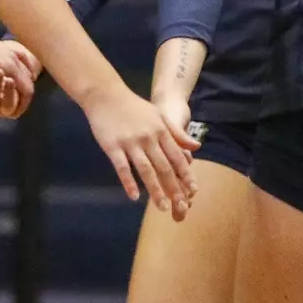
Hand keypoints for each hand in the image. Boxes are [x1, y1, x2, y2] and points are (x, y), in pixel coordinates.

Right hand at [84, 85, 200, 220]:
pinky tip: (134, 196)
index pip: (177, 156)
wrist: (106, 94)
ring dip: (155, 190)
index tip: (193, 190)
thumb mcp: (159, 115)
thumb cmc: (134, 107)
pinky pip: (122, 167)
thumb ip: (177, 133)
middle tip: (181, 207)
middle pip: (164, 167)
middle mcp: (148, 138)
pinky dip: (129, 182)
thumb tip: (196, 147)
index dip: (186, 174)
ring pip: (146, 170)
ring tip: (163, 207)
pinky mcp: (112, 146)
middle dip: (174, 188)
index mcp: (161, 130)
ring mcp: (130, 143)